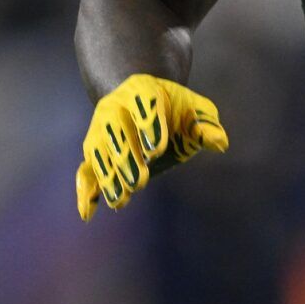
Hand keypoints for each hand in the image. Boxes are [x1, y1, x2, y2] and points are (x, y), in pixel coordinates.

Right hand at [75, 74, 228, 220]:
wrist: (142, 103)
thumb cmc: (175, 110)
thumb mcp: (194, 110)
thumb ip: (206, 124)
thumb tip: (219, 143)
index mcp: (142, 89)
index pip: (143, 103)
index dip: (149, 125)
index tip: (156, 150)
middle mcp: (114, 107)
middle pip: (115, 130)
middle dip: (127, 157)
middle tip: (141, 181)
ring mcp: (99, 129)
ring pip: (98, 152)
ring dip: (108, 176)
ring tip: (120, 200)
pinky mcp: (93, 151)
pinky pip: (85, 170)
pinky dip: (86, 191)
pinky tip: (88, 213)